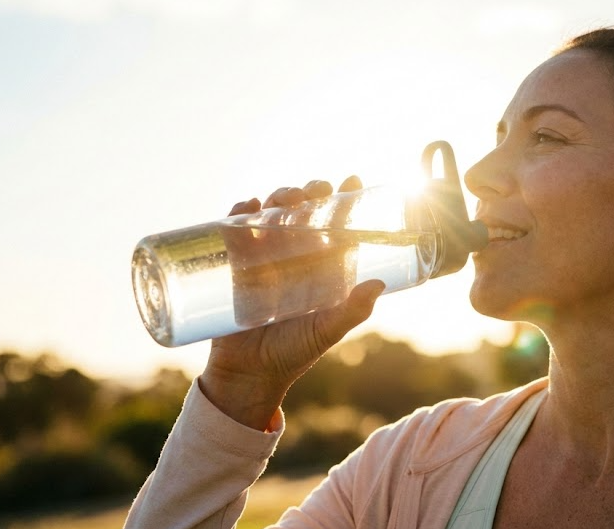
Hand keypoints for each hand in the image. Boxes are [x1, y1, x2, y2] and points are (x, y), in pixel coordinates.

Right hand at [200, 177, 384, 430]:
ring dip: (280, 195)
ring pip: (273, 212)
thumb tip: (378, 285)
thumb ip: (352, 312)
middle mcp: (295, 254)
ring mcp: (264, 255)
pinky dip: (240, 212)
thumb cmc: (294, 353)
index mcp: (322, 265)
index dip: (346, 199)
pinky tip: (249, 207)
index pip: (337, 223)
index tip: (353, 180)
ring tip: (288, 198)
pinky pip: (236, 228)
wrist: (249, 374)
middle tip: (317, 191)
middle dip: (311, 191)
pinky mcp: (235, 262)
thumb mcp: (326, 331)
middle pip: (305, 209)